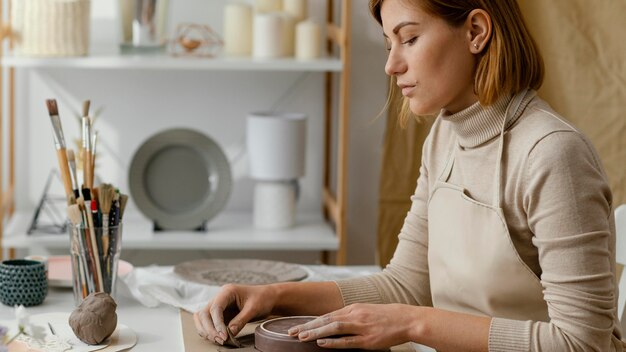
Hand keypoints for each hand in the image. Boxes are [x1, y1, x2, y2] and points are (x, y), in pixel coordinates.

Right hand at [193, 284, 276, 344]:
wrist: (268, 298)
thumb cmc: (263, 299)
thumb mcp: (254, 309)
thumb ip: (240, 320)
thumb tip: (228, 333)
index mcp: (227, 291)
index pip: (215, 308)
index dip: (217, 324)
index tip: (223, 336)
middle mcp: (219, 297)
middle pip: (204, 313)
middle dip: (209, 329)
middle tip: (220, 340)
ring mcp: (218, 305)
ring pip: (202, 318)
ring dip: (206, 330)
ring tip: (218, 340)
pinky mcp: (220, 313)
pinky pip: (208, 322)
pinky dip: (209, 331)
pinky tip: (218, 337)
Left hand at [288, 303, 415, 349]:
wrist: (407, 319)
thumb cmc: (387, 317)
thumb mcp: (366, 311)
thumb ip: (351, 317)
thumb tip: (334, 323)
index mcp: (353, 308)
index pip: (327, 315)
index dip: (311, 321)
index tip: (297, 326)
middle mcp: (355, 315)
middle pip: (326, 320)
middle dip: (307, 326)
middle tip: (291, 332)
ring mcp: (361, 327)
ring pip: (333, 328)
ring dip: (315, 333)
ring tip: (301, 337)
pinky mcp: (368, 340)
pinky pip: (347, 341)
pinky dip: (333, 342)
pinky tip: (321, 343)